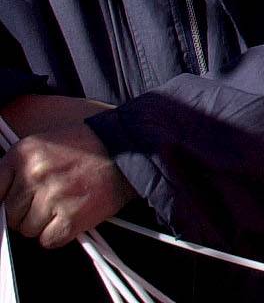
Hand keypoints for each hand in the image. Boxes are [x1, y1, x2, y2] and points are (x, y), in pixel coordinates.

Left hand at [0, 123, 134, 248]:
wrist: (129, 150)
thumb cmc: (85, 148)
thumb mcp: (43, 145)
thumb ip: (16, 169)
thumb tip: (0, 202)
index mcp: (23, 154)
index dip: (4, 200)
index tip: (14, 203)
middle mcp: (35, 174)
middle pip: (10, 214)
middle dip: (25, 212)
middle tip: (48, 198)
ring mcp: (53, 197)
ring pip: (27, 230)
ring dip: (43, 223)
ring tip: (63, 204)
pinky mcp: (71, 218)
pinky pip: (48, 240)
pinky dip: (58, 233)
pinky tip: (71, 215)